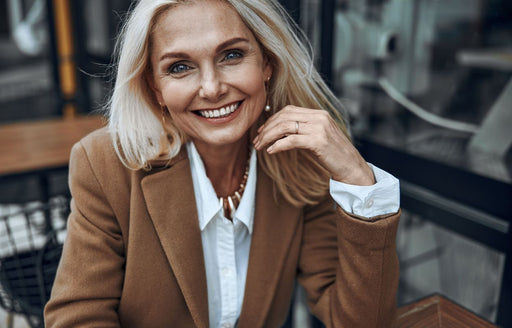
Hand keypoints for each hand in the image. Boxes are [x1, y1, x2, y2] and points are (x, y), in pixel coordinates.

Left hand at [253, 106, 374, 185]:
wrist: (352, 168)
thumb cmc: (334, 155)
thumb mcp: (318, 138)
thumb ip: (303, 131)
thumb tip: (279, 132)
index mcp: (319, 114)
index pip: (289, 110)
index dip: (272, 120)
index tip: (261, 131)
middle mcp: (319, 117)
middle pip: (284, 117)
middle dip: (267, 129)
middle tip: (256, 141)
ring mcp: (319, 128)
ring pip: (285, 127)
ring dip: (268, 137)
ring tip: (260, 147)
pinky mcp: (318, 141)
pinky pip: (291, 140)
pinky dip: (278, 145)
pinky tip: (271, 151)